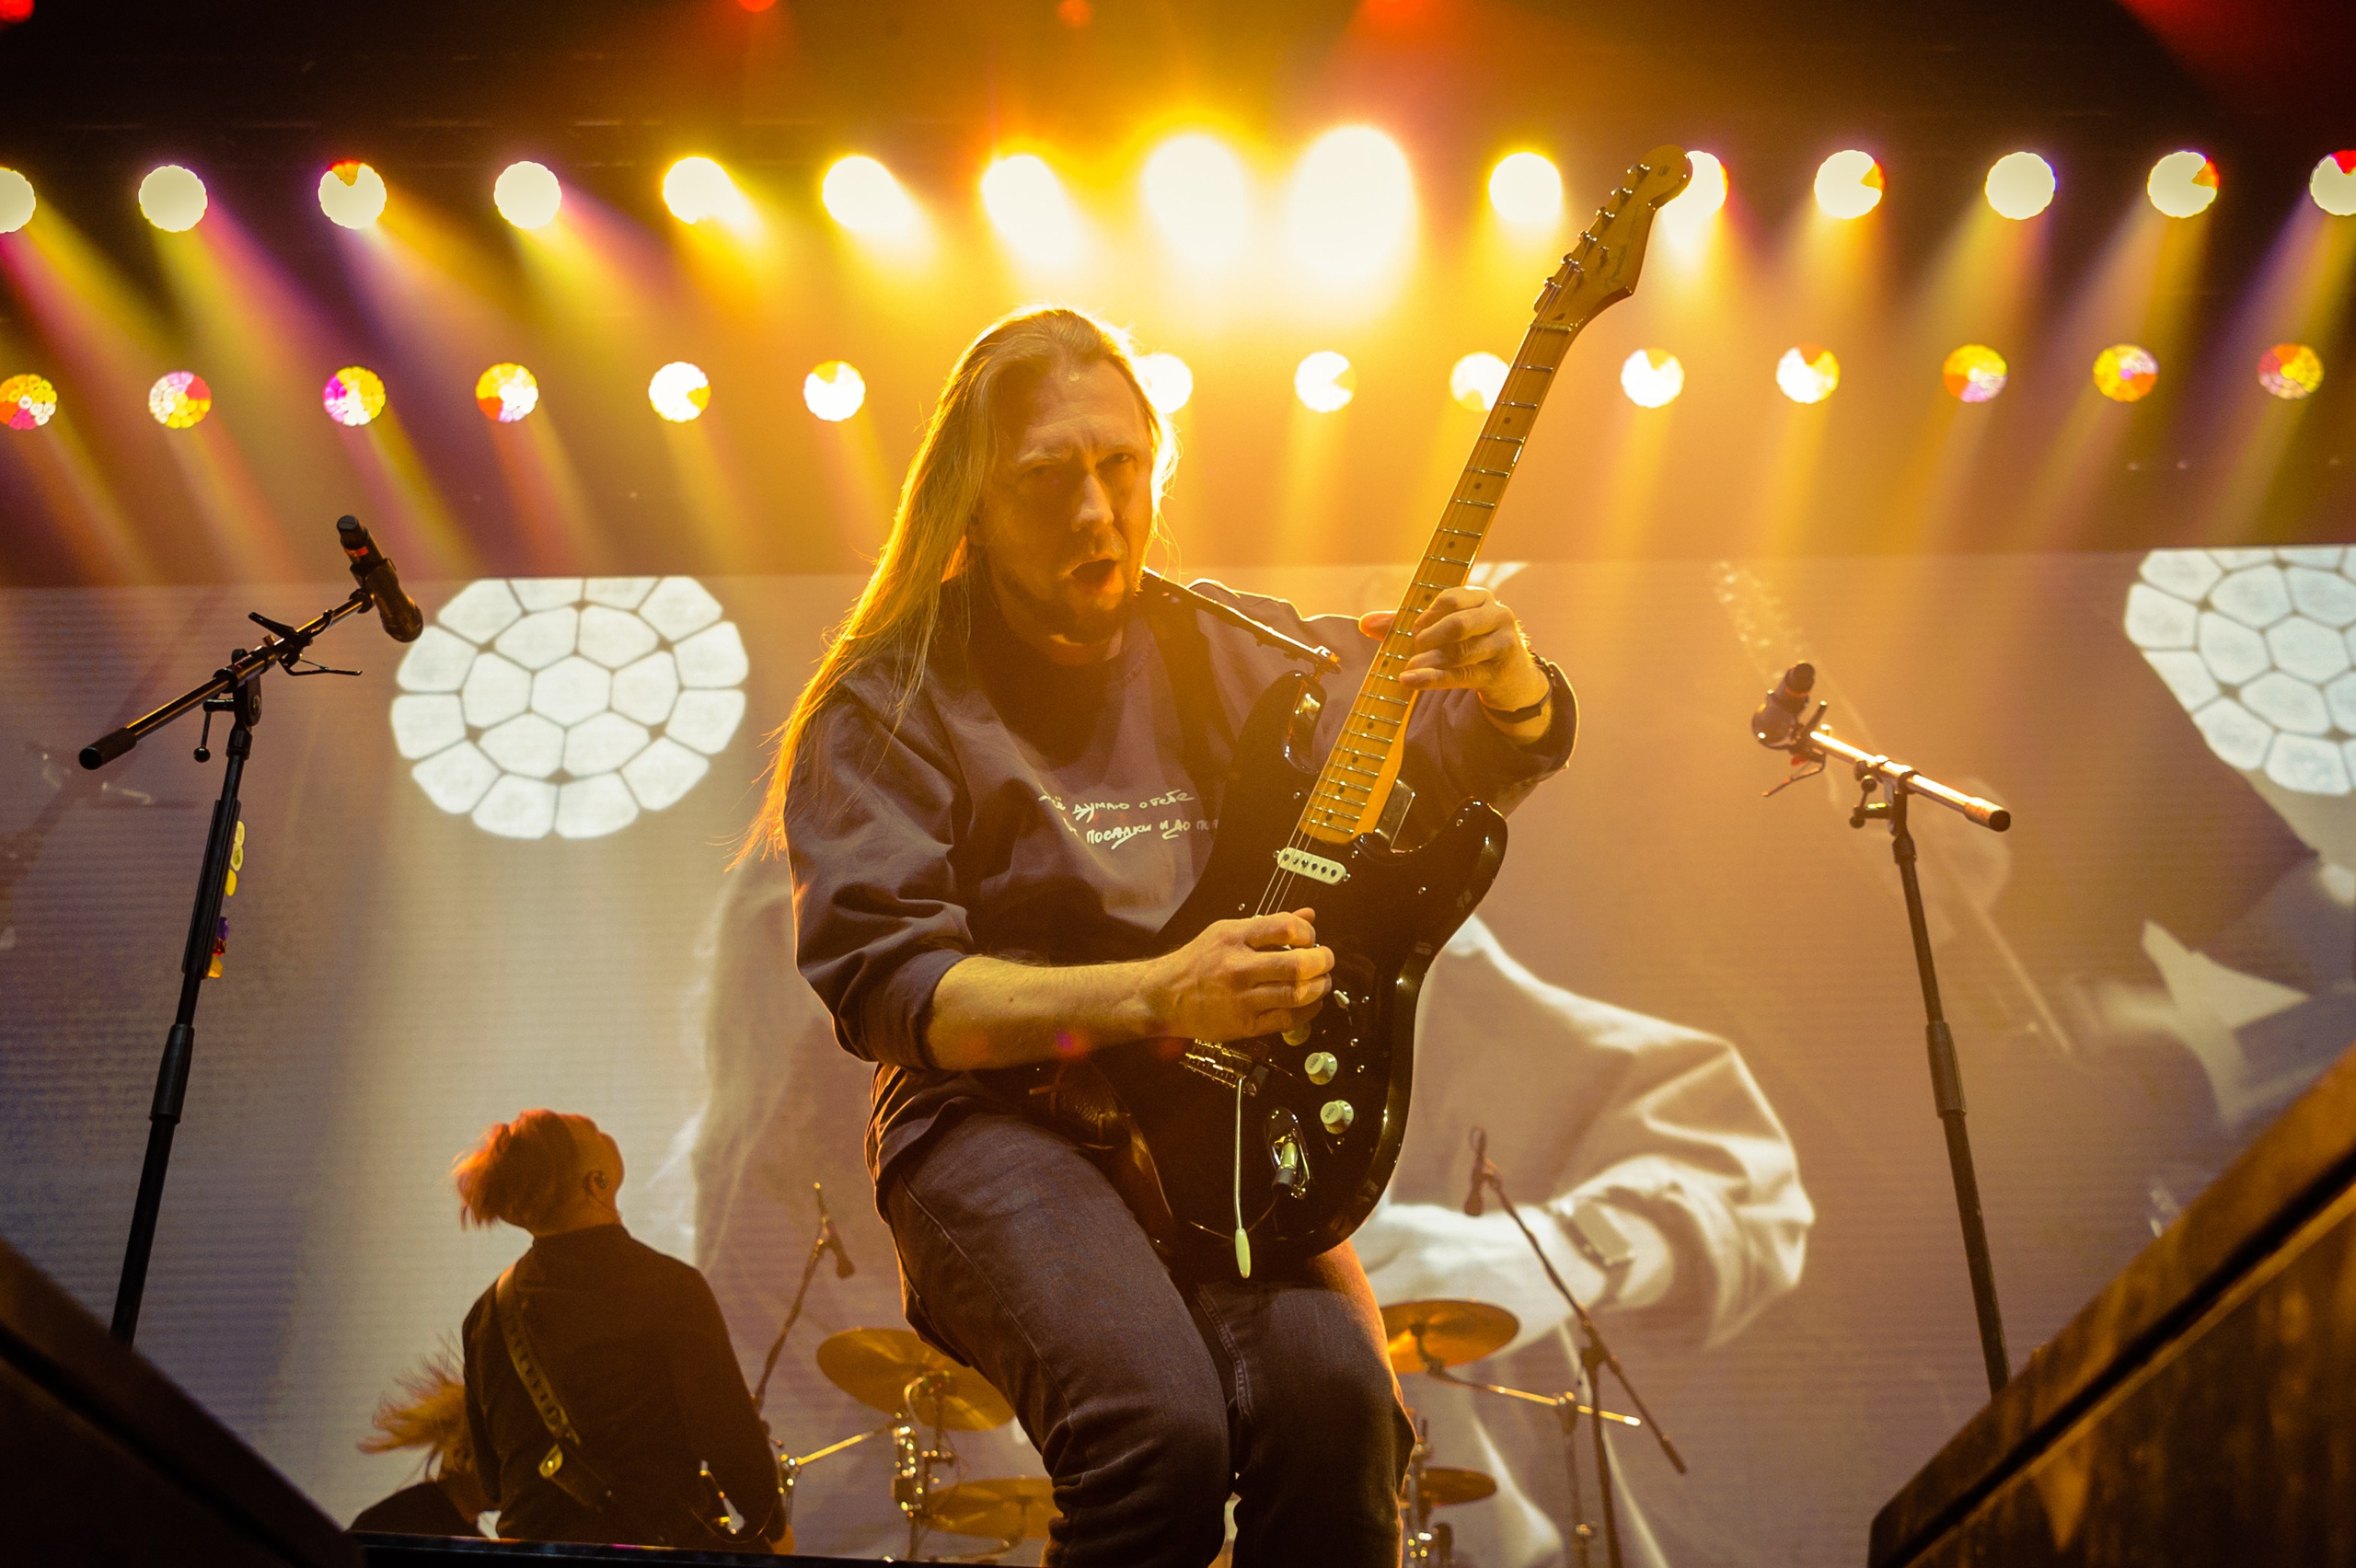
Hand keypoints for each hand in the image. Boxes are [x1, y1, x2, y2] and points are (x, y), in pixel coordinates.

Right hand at [1143, 908, 1332, 1042]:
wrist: (1165, 996)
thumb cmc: (1197, 962)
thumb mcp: (1227, 931)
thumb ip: (1269, 924)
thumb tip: (1308, 916)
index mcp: (1234, 938)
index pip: (1285, 928)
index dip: (1308, 933)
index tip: (1310, 939)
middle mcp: (1238, 967)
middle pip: (1297, 965)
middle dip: (1323, 962)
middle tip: (1326, 960)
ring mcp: (1242, 999)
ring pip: (1297, 994)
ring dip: (1320, 987)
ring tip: (1321, 982)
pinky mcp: (1244, 1025)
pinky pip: (1288, 1019)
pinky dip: (1309, 1011)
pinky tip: (1311, 1004)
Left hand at [1359, 586, 1548, 713]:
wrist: (1511, 678)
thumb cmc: (1470, 644)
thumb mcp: (1445, 629)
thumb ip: (1405, 624)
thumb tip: (1365, 623)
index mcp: (1481, 598)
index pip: (1451, 598)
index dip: (1427, 614)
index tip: (1414, 629)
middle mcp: (1497, 616)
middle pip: (1457, 624)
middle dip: (1428, 637)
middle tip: (1413, 647)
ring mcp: (1502, 644)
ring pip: (1459, 652)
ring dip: (1428, 661)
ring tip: (1410, 667)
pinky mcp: (1498, 672)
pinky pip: (1460, 675)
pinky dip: (1432, 678)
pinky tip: (1409, 680)